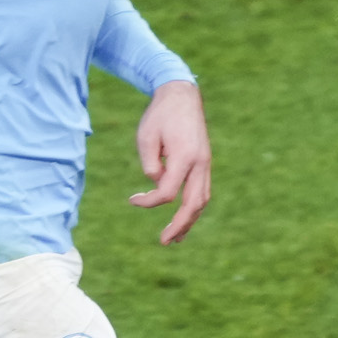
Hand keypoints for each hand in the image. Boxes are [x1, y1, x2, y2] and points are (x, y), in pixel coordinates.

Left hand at [130, 80, 211, 244]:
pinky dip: (194, 207)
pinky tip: (184, 217)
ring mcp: (206, 163)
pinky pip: (202, 190)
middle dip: (180, 226)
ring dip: (190, 221)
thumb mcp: (146, 136)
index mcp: (185, 157)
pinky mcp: (204, 162)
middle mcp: (200, 163)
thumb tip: (157, 184)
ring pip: (202, 200)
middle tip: (165, 242)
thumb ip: (149, 163)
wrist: (182, 95)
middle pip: (194, 204)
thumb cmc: (160, 115)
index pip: (167, 192)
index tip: (132, 200)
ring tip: (177, 238)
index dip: (148, 201)